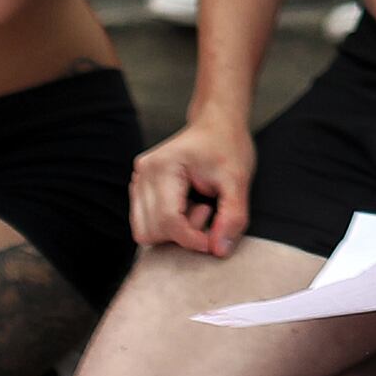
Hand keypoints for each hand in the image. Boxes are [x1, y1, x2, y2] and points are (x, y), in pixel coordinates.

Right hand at [131, 115, 252, 255]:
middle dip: (184, 234)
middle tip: (208, 211)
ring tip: (196, 207)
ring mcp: (137, 181)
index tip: (215, 241)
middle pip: (153, 231)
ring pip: (145, 232)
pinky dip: (167, 226)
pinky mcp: (140, 190)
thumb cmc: (227, 146)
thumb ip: (232, 216)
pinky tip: (186, 207)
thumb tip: (218, 250)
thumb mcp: (238, 179)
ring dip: (174, 232)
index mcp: (162, 166)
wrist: (217, 125)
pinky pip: (145, 224)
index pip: (168, 221)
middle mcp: (143, 173)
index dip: (193, 239)